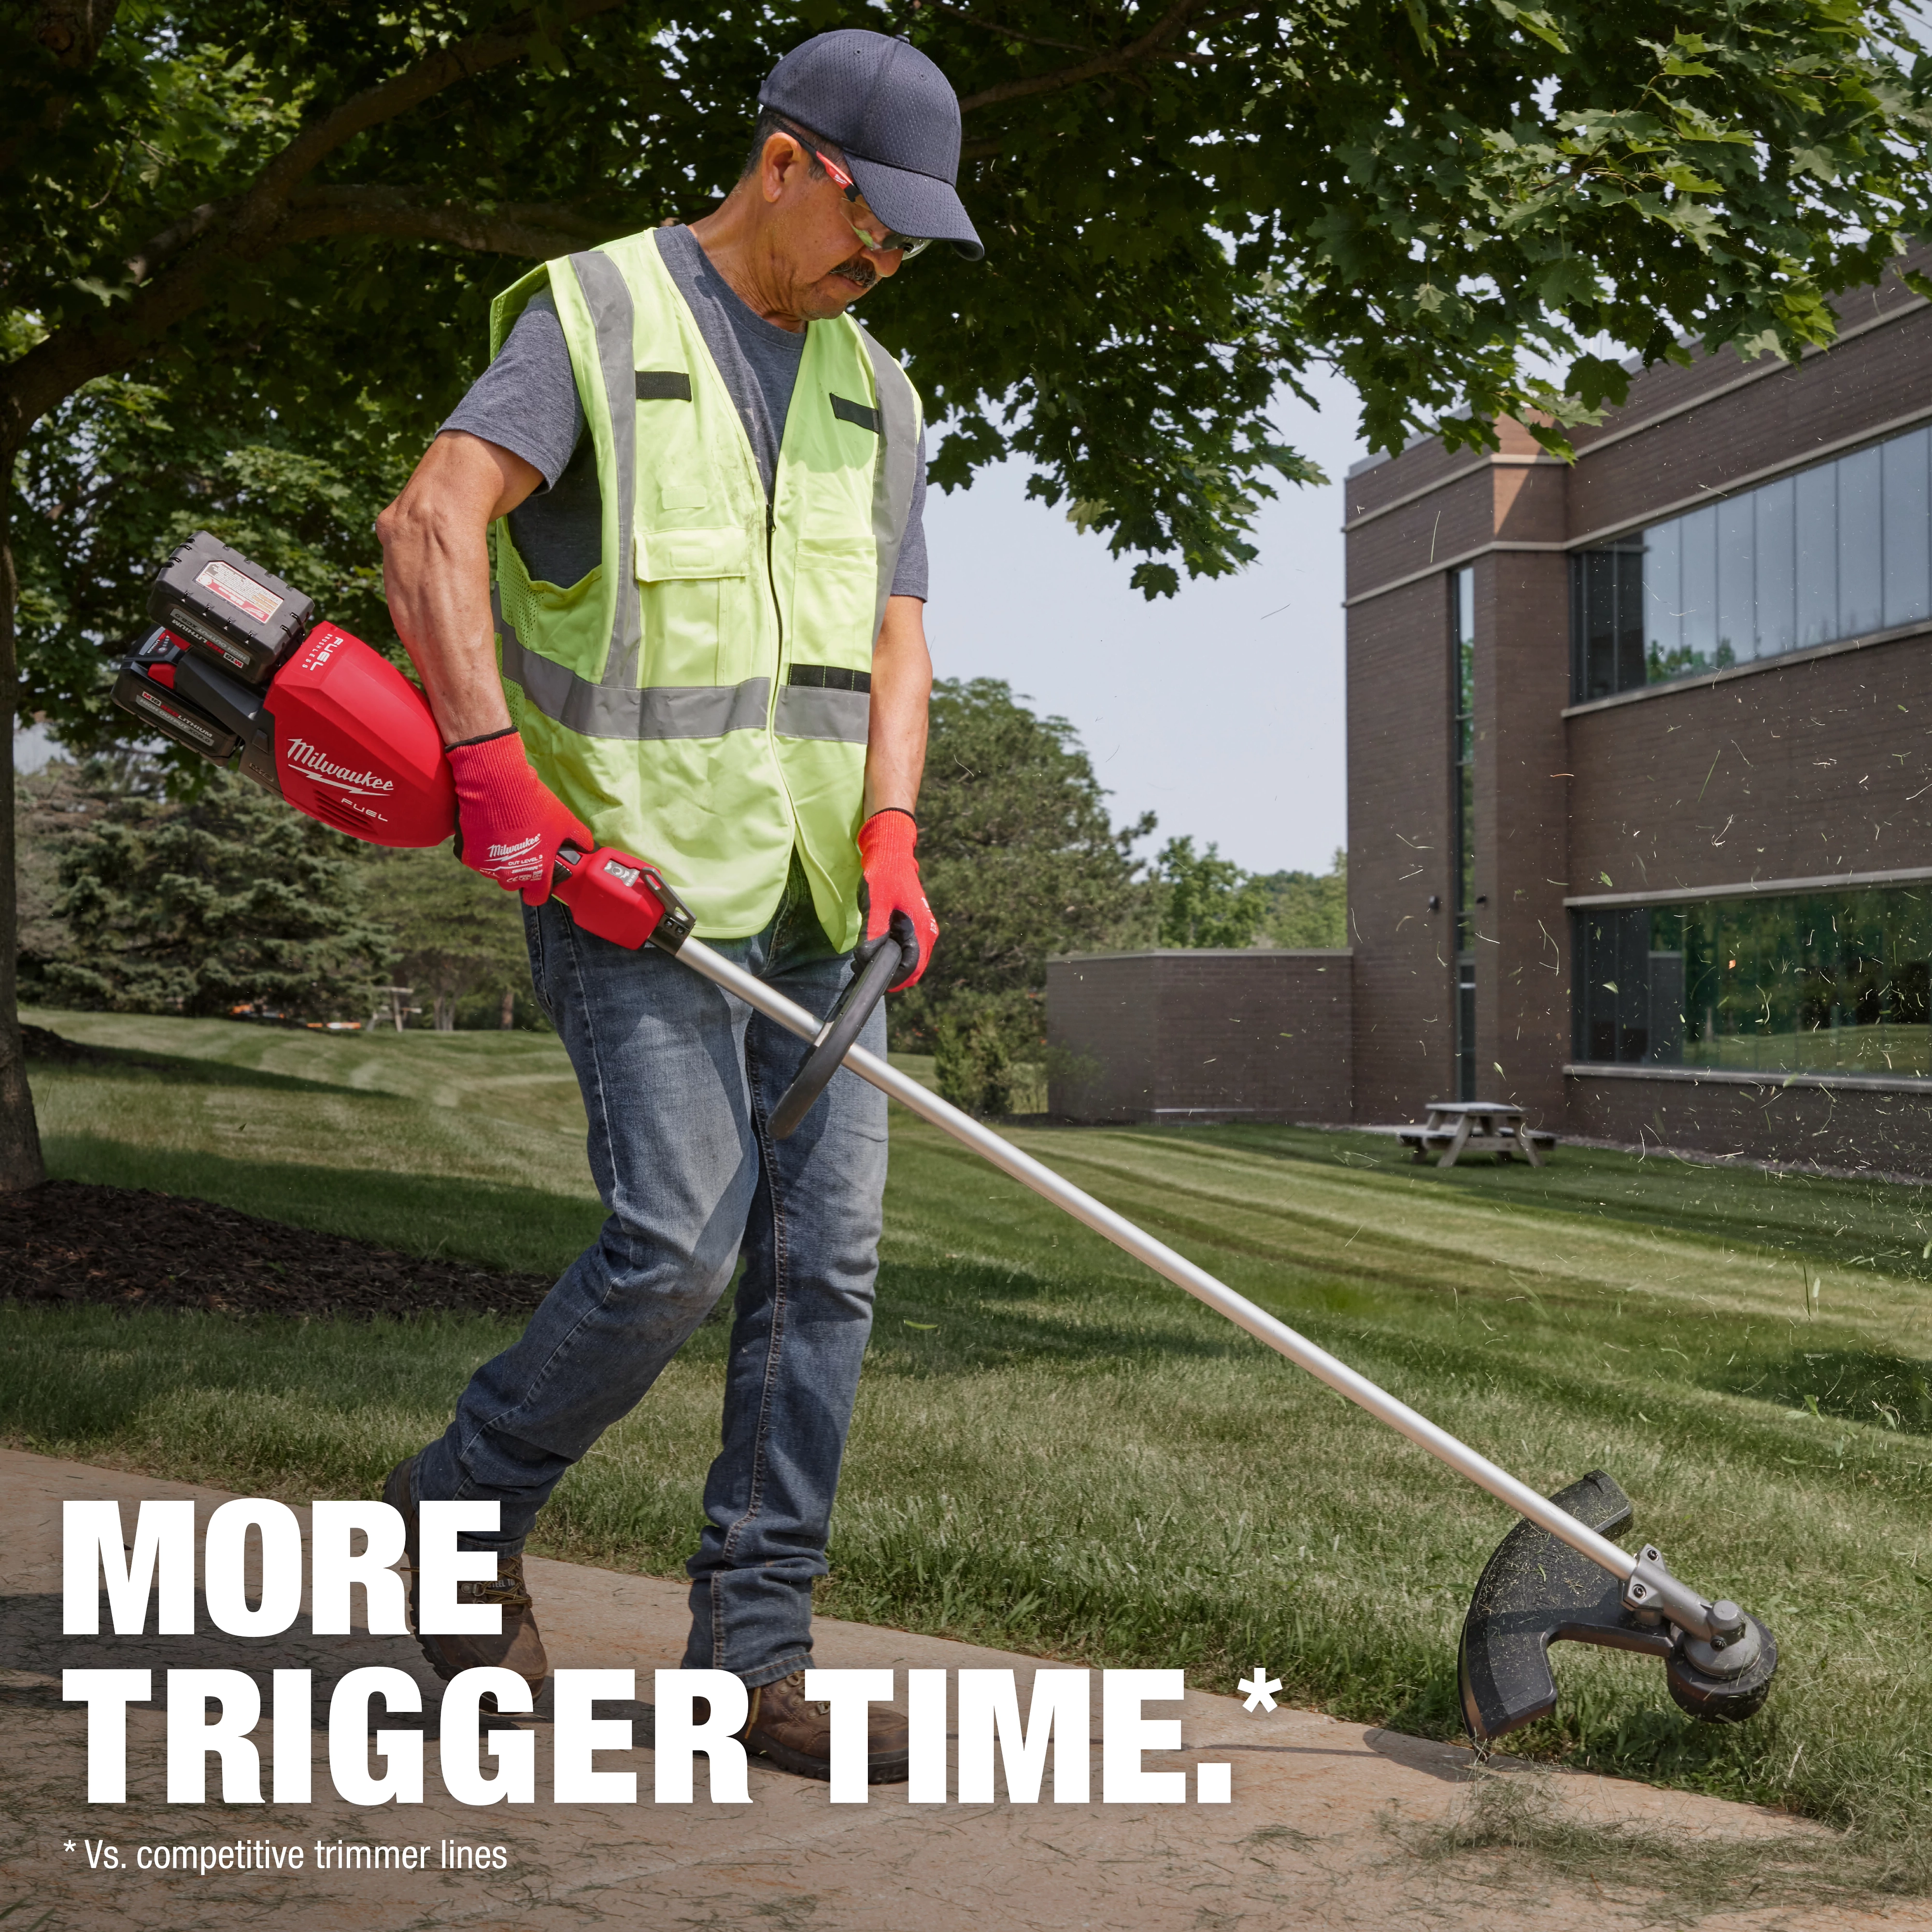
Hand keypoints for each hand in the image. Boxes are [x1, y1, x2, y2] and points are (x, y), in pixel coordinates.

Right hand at [445, 729, 591, 905]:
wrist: (496, 786)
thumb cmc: (534, 805)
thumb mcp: (565, 820)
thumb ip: (579, 839)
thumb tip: (586, 847)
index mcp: (536, 873)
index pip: (537, 898)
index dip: (539, 890)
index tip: (540, 879)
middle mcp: (510, 876)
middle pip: (514, 884)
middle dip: (519, 872)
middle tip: (523, 849)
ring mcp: (488, 867)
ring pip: (495, 871)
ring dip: (500, 860)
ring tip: (505, 835)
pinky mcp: (468, 856)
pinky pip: (477, 858)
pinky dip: (482, 848)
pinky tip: (489, 831)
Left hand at [855, 807, 937, 988]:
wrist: (892, 854)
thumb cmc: (883, 876)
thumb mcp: (875, 904)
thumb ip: (874, 932)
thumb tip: (867, 957)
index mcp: (920, 929)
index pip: (911, 969)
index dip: (892, 979)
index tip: (871, 977)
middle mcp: (927, 933)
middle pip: (914, 970)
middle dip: (892, 976)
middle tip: (866, 968)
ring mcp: (924, 930)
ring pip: (912, 962)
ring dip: (893, 967)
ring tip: (868, 958)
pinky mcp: (917, 927)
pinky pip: (909, 952)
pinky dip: (895, 956)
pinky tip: (877, 948)